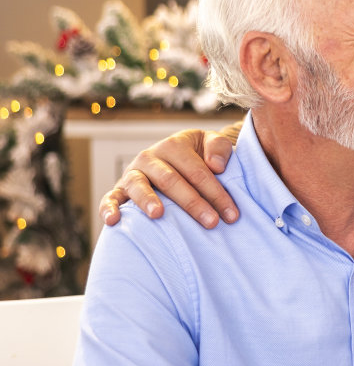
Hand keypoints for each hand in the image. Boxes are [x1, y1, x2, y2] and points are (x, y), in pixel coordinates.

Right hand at [100, 128, 238, 228]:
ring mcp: (133, 174)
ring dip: (148, 200)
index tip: (232, 215)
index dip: (217, 193)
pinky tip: (113, 221)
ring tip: (159, 214)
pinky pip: (110, 198)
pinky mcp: (119, 189)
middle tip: (211, 222)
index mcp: (174, 146)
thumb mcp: (210, 143)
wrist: (173, 158)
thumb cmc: (197, 155)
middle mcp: (150, 158)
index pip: (198, 172)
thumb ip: (218, 147)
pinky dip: (108, 208)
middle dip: (193, 203)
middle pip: (172, 181)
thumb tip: (216, 166)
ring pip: (139, 186)